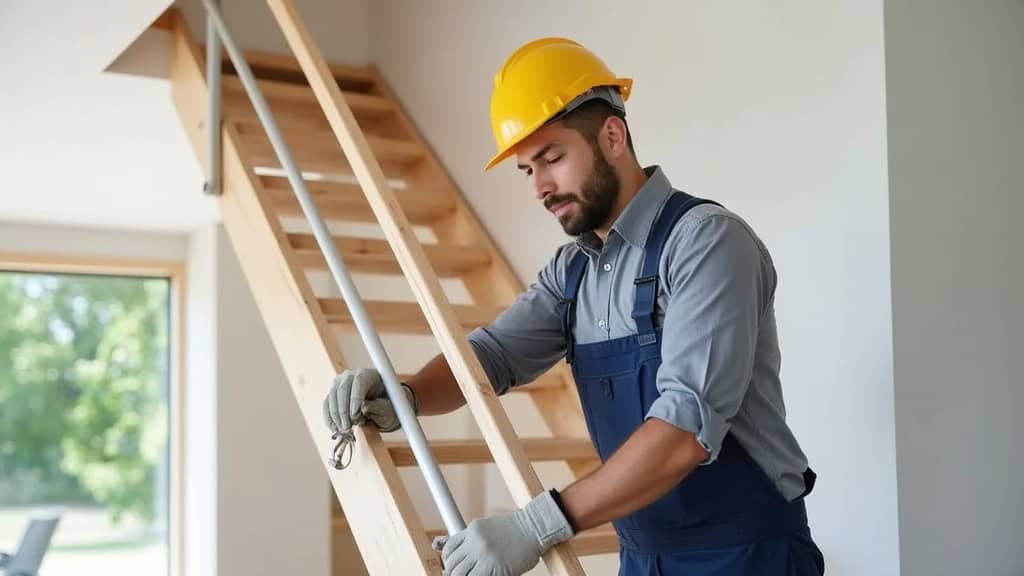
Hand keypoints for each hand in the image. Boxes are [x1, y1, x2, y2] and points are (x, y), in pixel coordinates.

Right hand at [322, 368, 417, 434]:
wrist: (381, 402)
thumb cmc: (387, 403)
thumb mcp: (387, 404)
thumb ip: (377, 405)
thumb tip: (363, 408)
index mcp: (368, 374)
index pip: (359, 382)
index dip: (355, 398)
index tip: (355, 415)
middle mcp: (351, 375)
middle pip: (342, 389)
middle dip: (343, 410)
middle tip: (347, 426)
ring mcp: (339, 383)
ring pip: (332, 397)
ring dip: (335, 415)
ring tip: (343, 429)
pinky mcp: (332, 393)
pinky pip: (327, 404)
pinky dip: (329, 417)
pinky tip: (334, 428)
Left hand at [434, 491, 573, 575]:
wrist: (535, 527)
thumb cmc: (515, 529)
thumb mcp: (487, 527)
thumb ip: (467, 537)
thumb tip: (436, 544)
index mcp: (472, 530)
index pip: (449, 547)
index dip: (448, 560)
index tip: (452, 567)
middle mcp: (474, 541)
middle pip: (452, 563)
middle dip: (452, 573)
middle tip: (458, 575)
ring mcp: (483, 554)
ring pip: (459, 573)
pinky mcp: (493, 567)